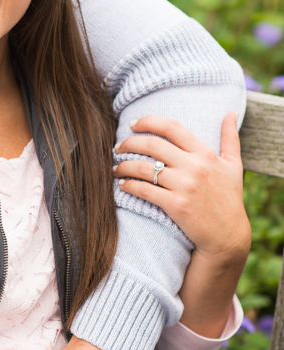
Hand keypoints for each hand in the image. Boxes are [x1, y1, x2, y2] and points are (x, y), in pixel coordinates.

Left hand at [114, 113, 249, 336]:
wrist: (228, 238)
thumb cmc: (229, 200)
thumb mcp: (234, 166)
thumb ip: (231, 138)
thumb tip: (231, 111)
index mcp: (205, 154)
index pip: (172, 127)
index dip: (148, 122)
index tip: (132, 124)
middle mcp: (195, 167)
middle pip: (153, 144)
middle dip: (129, 143)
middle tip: (117, 147)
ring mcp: (185, 186)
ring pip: (144, 168)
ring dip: (124, 165)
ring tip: (115, 167)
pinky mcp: (176, 205)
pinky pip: (144, 190)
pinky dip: (128, 185)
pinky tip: (121, 184)